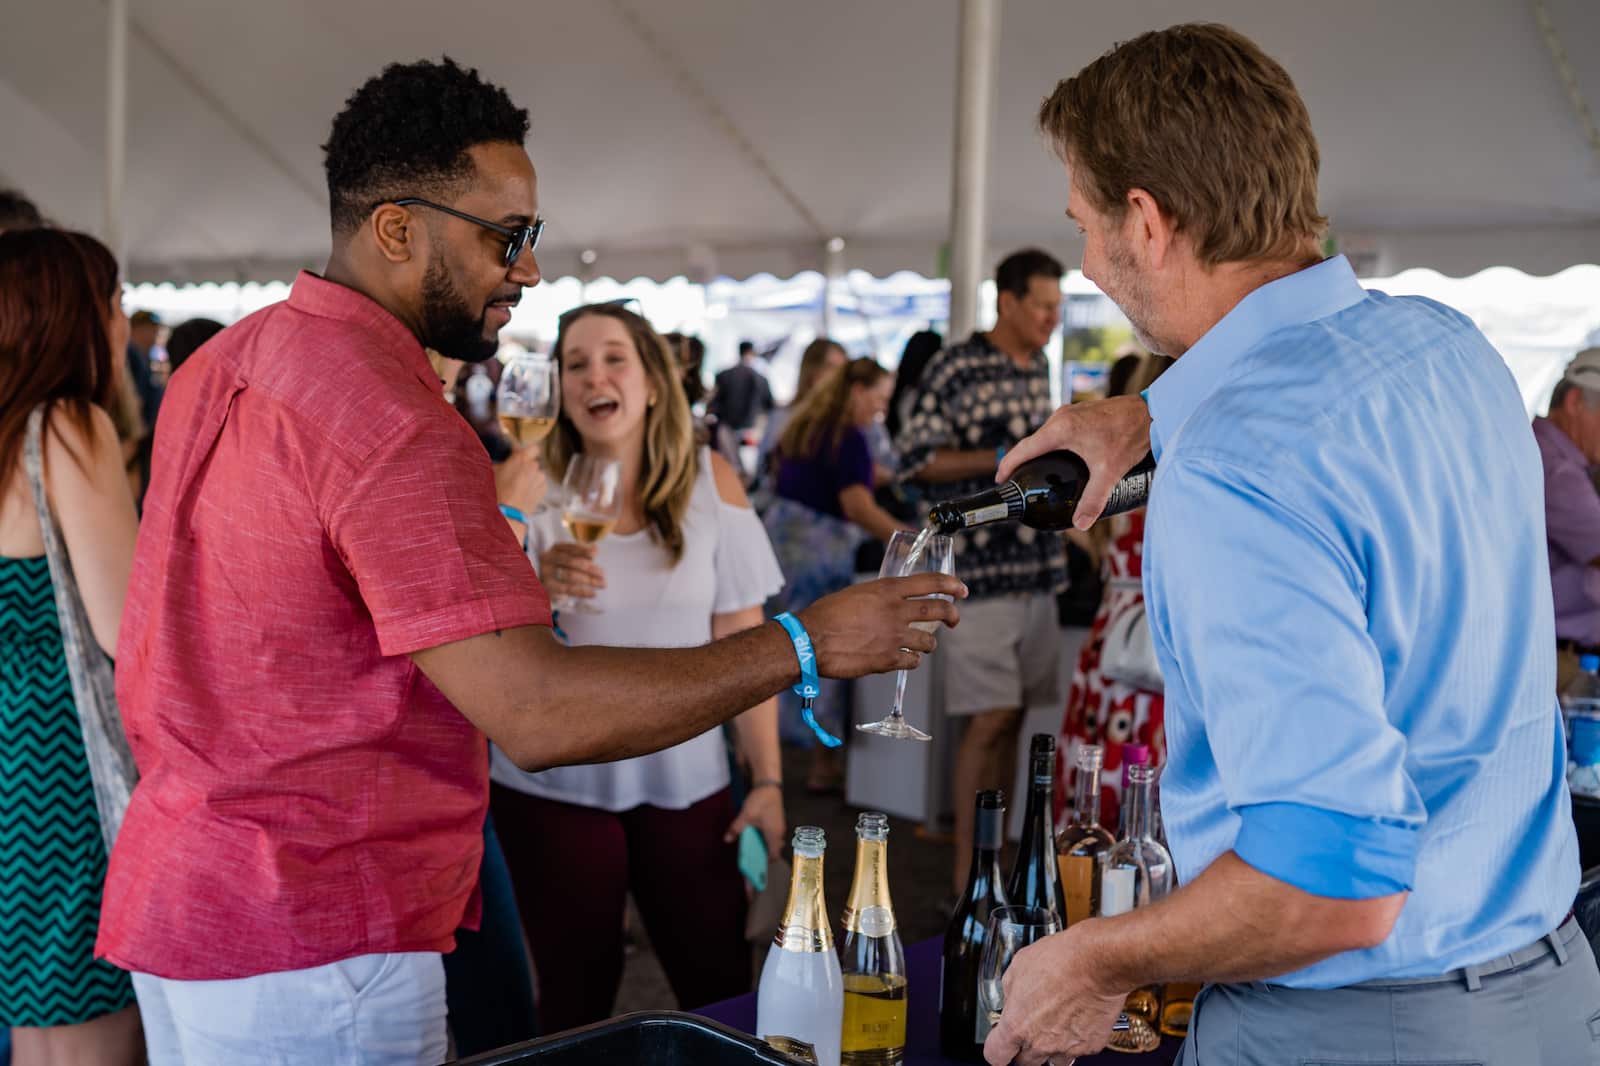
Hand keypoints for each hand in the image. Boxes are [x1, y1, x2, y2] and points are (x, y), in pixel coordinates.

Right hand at [495, 447, 548, 517]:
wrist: (508, 511)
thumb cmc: (499, 491)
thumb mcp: (494, 472)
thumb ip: (503, 463)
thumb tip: (504, 462)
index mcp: (521, 458)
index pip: (532, 448)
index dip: (527, 453)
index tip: (522, 457)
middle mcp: (533, 466)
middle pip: (532, 463)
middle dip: (525, 467)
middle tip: (515, 476)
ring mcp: (540, 478)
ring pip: (537, 474)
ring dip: (530, 478)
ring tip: (519, 487)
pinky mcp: (544, 489)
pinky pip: (540, 484)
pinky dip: (534, 487)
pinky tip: (524, 493)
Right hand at [539, 543, 604, 601]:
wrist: (541, 586)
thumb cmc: (560, 568)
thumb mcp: (568, 558)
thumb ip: (581, 553)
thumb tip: (595, 548)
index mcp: (554, 550)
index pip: (569, 548)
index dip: (582, 550)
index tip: (595, 554)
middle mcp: (547, 560)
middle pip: (570, 562)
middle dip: (588, 567)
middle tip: (602, 573)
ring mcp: (546, 574)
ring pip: (570, 576)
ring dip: (588, 580)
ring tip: (602, 584)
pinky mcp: (548, 589)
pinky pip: (568, 590)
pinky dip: (582, 592)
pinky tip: (593, 593)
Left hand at [725, 783, 785, 859]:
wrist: (769, 785)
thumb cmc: (760, 801)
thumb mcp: (746, 815)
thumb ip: (736, 829)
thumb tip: (727, 840)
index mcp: (774, 835)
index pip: (773, 855)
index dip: (765, 862)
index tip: (754, 865)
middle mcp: (779, 833)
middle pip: (773, 850)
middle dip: (763, 854)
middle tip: (750, 855)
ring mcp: (779, 826)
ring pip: (773, 842)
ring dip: (764, 845)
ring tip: (752, 845)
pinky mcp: (777, 821)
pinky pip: (772, 835)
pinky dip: (765, 838)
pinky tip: (755, 834)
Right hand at [798, 573, 965, 677]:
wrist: (810, 640)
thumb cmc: (825, 615)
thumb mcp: (855, 595)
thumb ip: (878, 599)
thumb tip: (888, 604)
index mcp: (887, 590)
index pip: (930, 582)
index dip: (951, 584)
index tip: (962, 588)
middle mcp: (896, 611)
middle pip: (938, 610)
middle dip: (952, 615)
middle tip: (954, 620)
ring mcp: (894, 636)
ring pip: (929, 641)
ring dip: (929, 644)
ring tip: (923, 645)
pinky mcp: (888, 659)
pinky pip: (913, 661)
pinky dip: (912, 660)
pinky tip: (905, 659)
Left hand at [983, 923, 1129, 1065]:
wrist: (1097, 961)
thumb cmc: (1060, 959)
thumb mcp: (1018, 966)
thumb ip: (1010, 991)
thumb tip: (1011, 999)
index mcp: (1016, 1025)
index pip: (995, 1056)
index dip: (997, 1050)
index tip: (1000, 1045)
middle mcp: (1039, 1043)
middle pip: (1024, 1063)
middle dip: (1024, 1049)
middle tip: (1030, 1029)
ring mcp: (1066, 1048)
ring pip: (1053, 1061)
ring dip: (1050, 1048)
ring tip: (1056, 1023)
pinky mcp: (1090, 1046)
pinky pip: (1078, 1050)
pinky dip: (1075, 1039)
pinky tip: (1076, 1018)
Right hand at [996, 395, 1152, 528]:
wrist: (1152, 412)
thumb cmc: (1130, 436)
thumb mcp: (1109, 472)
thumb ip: (1093, 499)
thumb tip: (1080, 523)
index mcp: (1060, 430)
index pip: (1023, 449)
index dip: (1008, 465)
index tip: (1000, 479)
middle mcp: (1060, 418)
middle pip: (1032, 442)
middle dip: (1022, 462)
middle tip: (1018, 482)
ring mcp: (1070, 412)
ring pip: (1045, 436)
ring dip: (1038, 453)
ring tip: (1037, 473)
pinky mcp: (1079, 413)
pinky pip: (1057, 430)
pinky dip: (1051, 445)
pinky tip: (1060, 459)